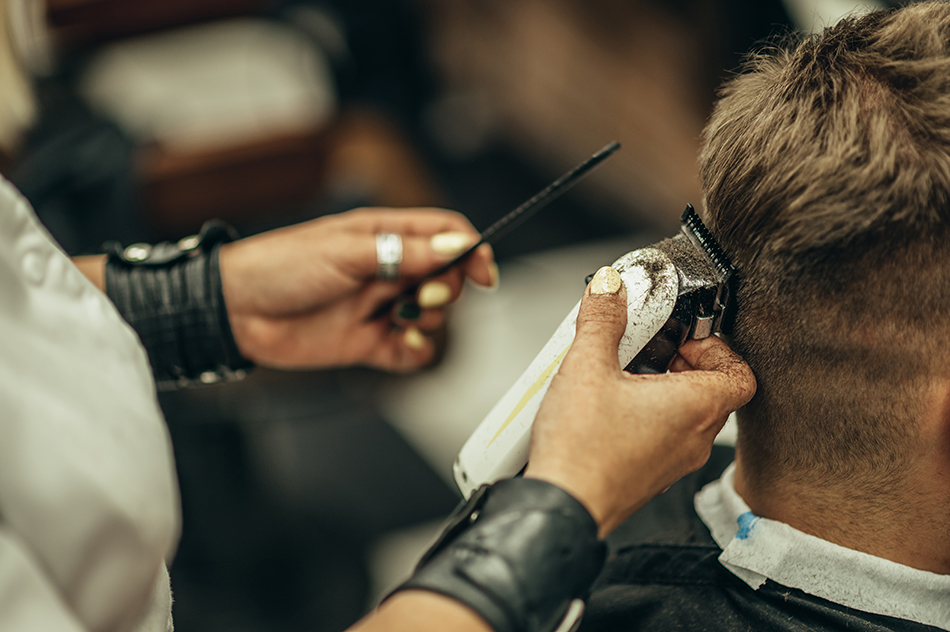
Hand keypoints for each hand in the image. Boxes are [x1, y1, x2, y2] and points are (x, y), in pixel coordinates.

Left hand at [219, 207, 496, 370]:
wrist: (235, 311)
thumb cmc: (281, 266)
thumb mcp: (348, 251)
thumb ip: (406, 251)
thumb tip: (458, 243)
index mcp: (385, 236)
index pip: (445, 235)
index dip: (471, 251)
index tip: (484, 274)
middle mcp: (388, 270)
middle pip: (447, 277)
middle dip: (449, 289)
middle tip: (426, 296)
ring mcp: (379, 306)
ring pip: (433, 315)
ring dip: (430, 320)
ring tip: (399, 318)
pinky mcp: (367, 342)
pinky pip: (410, 351)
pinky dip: (415, 351)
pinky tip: (402, 344)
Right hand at [524, 266, 755, 535]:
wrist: (562, 507)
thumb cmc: (583, 451)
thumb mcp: (587, 366)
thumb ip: (602, 320)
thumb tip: (609, 288)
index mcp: (695, 408)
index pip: (739, 373)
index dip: (716, 347)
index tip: (681, 336)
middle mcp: (693, 439)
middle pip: (711, 390)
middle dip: (680, 361)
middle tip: (645, 347)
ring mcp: (673, 462)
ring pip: (685, 414)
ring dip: (661, 387)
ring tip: (620, 373)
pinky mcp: (650, 475)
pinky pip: (662, 436)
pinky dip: (646, 414)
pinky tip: (605, 404)